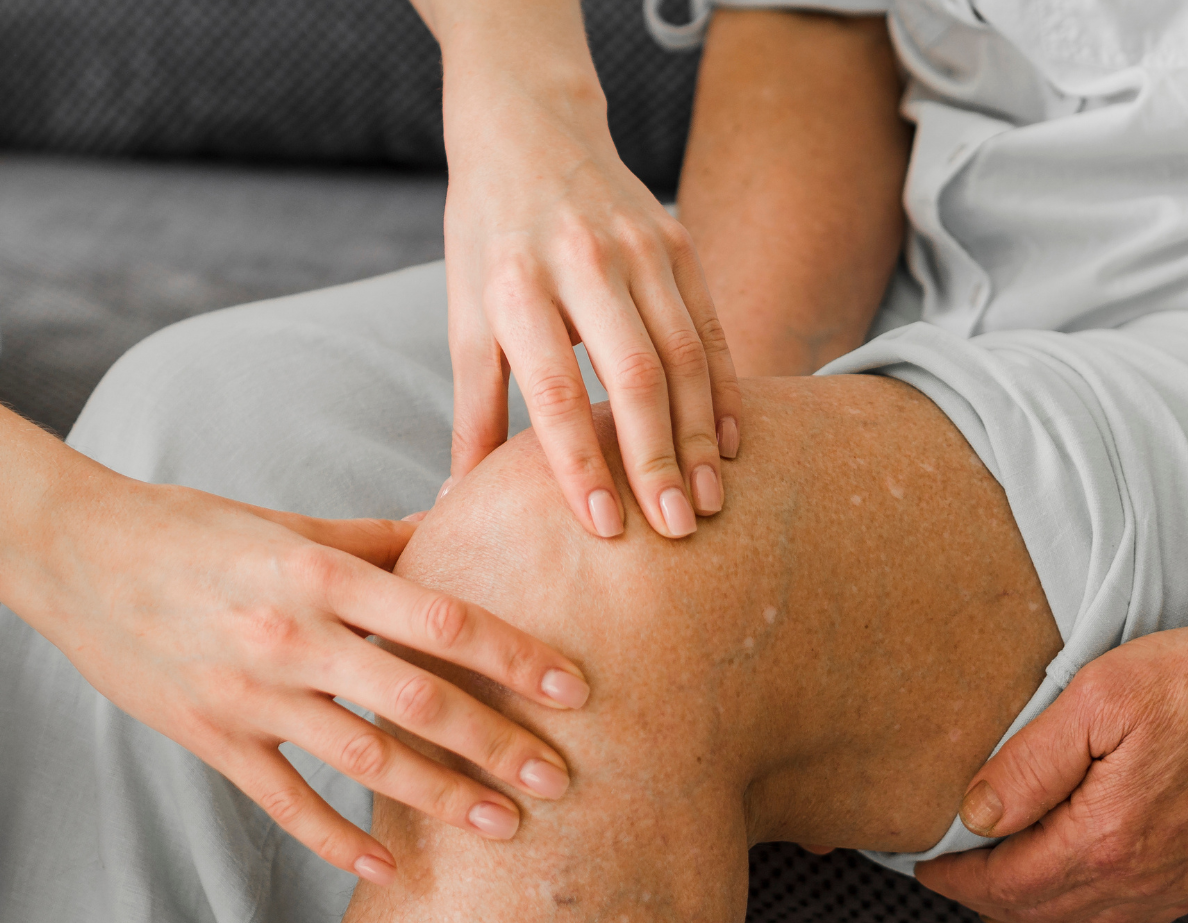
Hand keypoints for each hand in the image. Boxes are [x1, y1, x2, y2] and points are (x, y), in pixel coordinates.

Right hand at [23, 478, 591, 885]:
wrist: (74, 554)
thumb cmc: (191, 530)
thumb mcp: (290, 527)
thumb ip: (379, 540)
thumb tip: (463, 519)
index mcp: (319, 573)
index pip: (440, 618)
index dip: (513, 656)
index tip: (573, 687)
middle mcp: (292, 635)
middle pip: (418, 700)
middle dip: (498, 744)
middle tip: (562, 778)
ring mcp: (250, 693)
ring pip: (364, 760)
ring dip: (441, 798)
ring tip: (505, 828)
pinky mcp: (212, 737)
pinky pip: (286, 803)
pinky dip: (339, 842)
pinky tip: (390, 870)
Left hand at [436, 12, 740, 538]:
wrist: (530, 125)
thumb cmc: (488, 236)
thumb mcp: (466, 312)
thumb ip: (473, 408)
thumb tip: (455, 501)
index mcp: (515, 286)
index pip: (554, 390)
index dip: (579, 462)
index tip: (604, 528)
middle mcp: (580, 263)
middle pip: (633, 375)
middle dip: (656, 460)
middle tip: (676, 531)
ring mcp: (638, 247)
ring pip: (684, 355)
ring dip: (700, 436)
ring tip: (708, 503)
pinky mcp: (678, 240)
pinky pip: (712, 326)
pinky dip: (725, 389)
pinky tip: (731, 444)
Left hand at [915, 611, 1187, 922]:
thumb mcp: (1096, 702)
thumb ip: (1028, 765)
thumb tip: (975, 815)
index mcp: (1106, 841)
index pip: (1007, 884)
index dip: (957, 878)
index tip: (925, 865)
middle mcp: (1146, 879)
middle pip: (1041, 913)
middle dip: (987, 900)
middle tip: (951, 876)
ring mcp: (1183, 883)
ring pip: (1087, 920)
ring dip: (1034, 909)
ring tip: (998, 883)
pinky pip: (1132, 911)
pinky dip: (1086, 906)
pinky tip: (1073, 882)